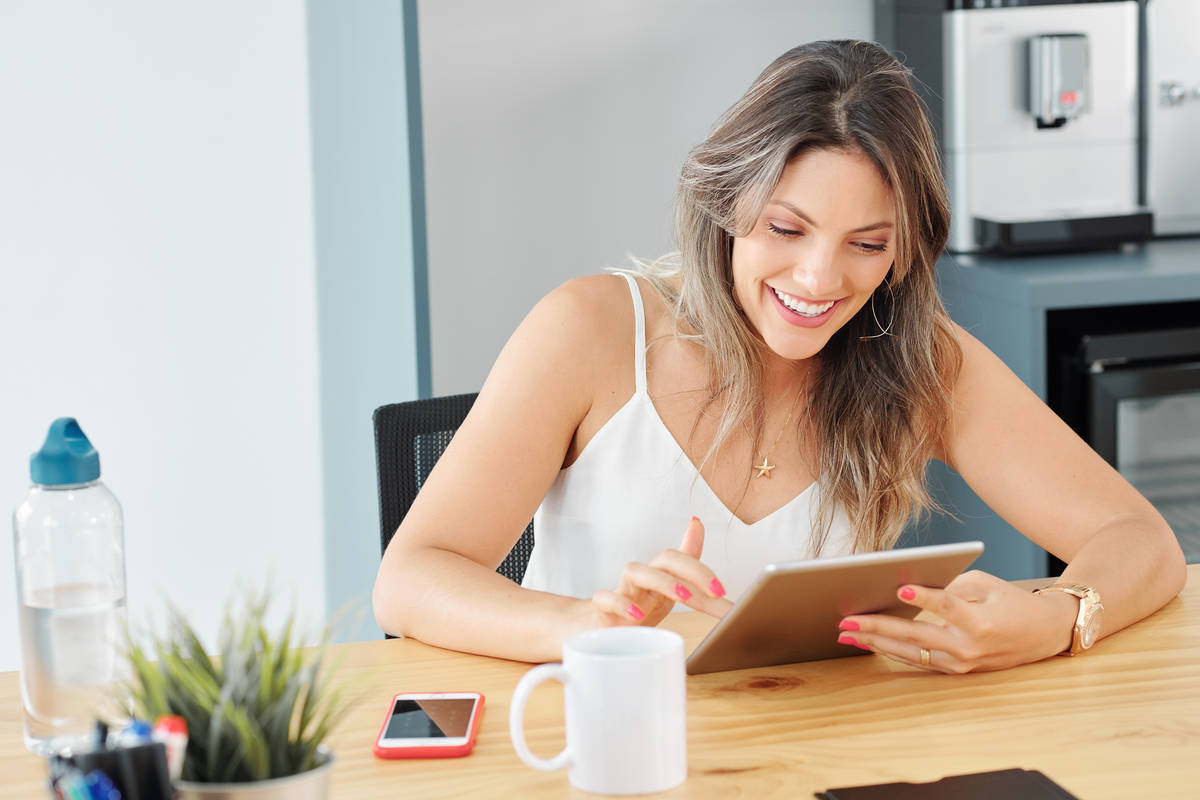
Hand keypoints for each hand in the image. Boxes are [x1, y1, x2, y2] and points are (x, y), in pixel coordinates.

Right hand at [588, 517, 732, 627]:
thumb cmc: (635, 608)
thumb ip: (691, 573)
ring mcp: (622, 591)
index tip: (723, 590)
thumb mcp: (667, 592)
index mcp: (661, 576)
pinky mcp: (602, 609)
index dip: (705, 571)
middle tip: (715, 592)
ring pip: (635, 570)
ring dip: (662, 581)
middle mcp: (643, 579)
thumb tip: (705, 535)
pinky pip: (605, 598)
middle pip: (666, 559)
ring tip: (683, 596)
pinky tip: (637, 616)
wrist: (595, 628)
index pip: (684, 560)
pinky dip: (620, 604)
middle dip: (694, 570)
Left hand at [835, 570, 1077, 672]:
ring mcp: (961, 663)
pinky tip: (868, 642)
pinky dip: (891, 651)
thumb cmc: (1013, 602)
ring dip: (876, 643)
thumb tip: (908, 592)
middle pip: (916, 636)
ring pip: (911, 653)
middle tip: (847, 621)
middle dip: (878, 628)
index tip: (900, 589)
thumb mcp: (986, 584)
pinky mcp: (957, 670)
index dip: (924, 598)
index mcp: (980, 622)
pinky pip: (918, 660)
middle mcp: (969, 647)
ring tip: (846, 634)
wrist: (1044, 633)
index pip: (947, 606)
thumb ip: (949, 586)